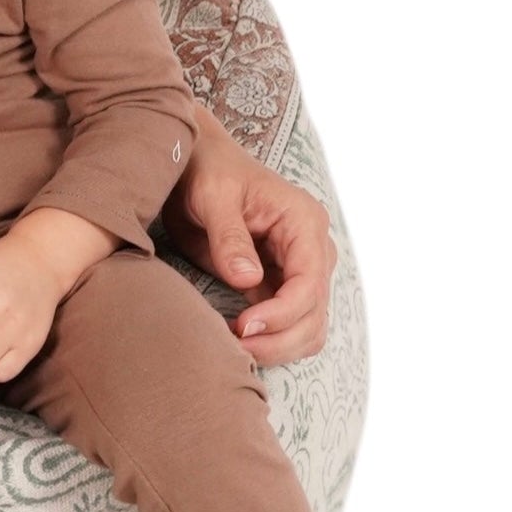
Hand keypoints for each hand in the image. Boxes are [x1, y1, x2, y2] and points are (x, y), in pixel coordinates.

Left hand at [159, 105, 336, 367]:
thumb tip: (248, 281)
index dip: (281, 314)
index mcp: (304, 222)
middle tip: (233, 348)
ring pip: (308, 328)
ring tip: (232, 348)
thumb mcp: (214, 196)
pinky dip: (270, 340)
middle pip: (315, 315)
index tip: (243, 327)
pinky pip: (289, 325)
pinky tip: (236, 339)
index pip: (309, 284)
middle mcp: (312, 249)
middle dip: (279, 340)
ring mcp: (300, 269)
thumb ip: (230, 237)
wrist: (196, 163)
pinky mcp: (281, 283)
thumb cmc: (207, 170)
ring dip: (277, 347)